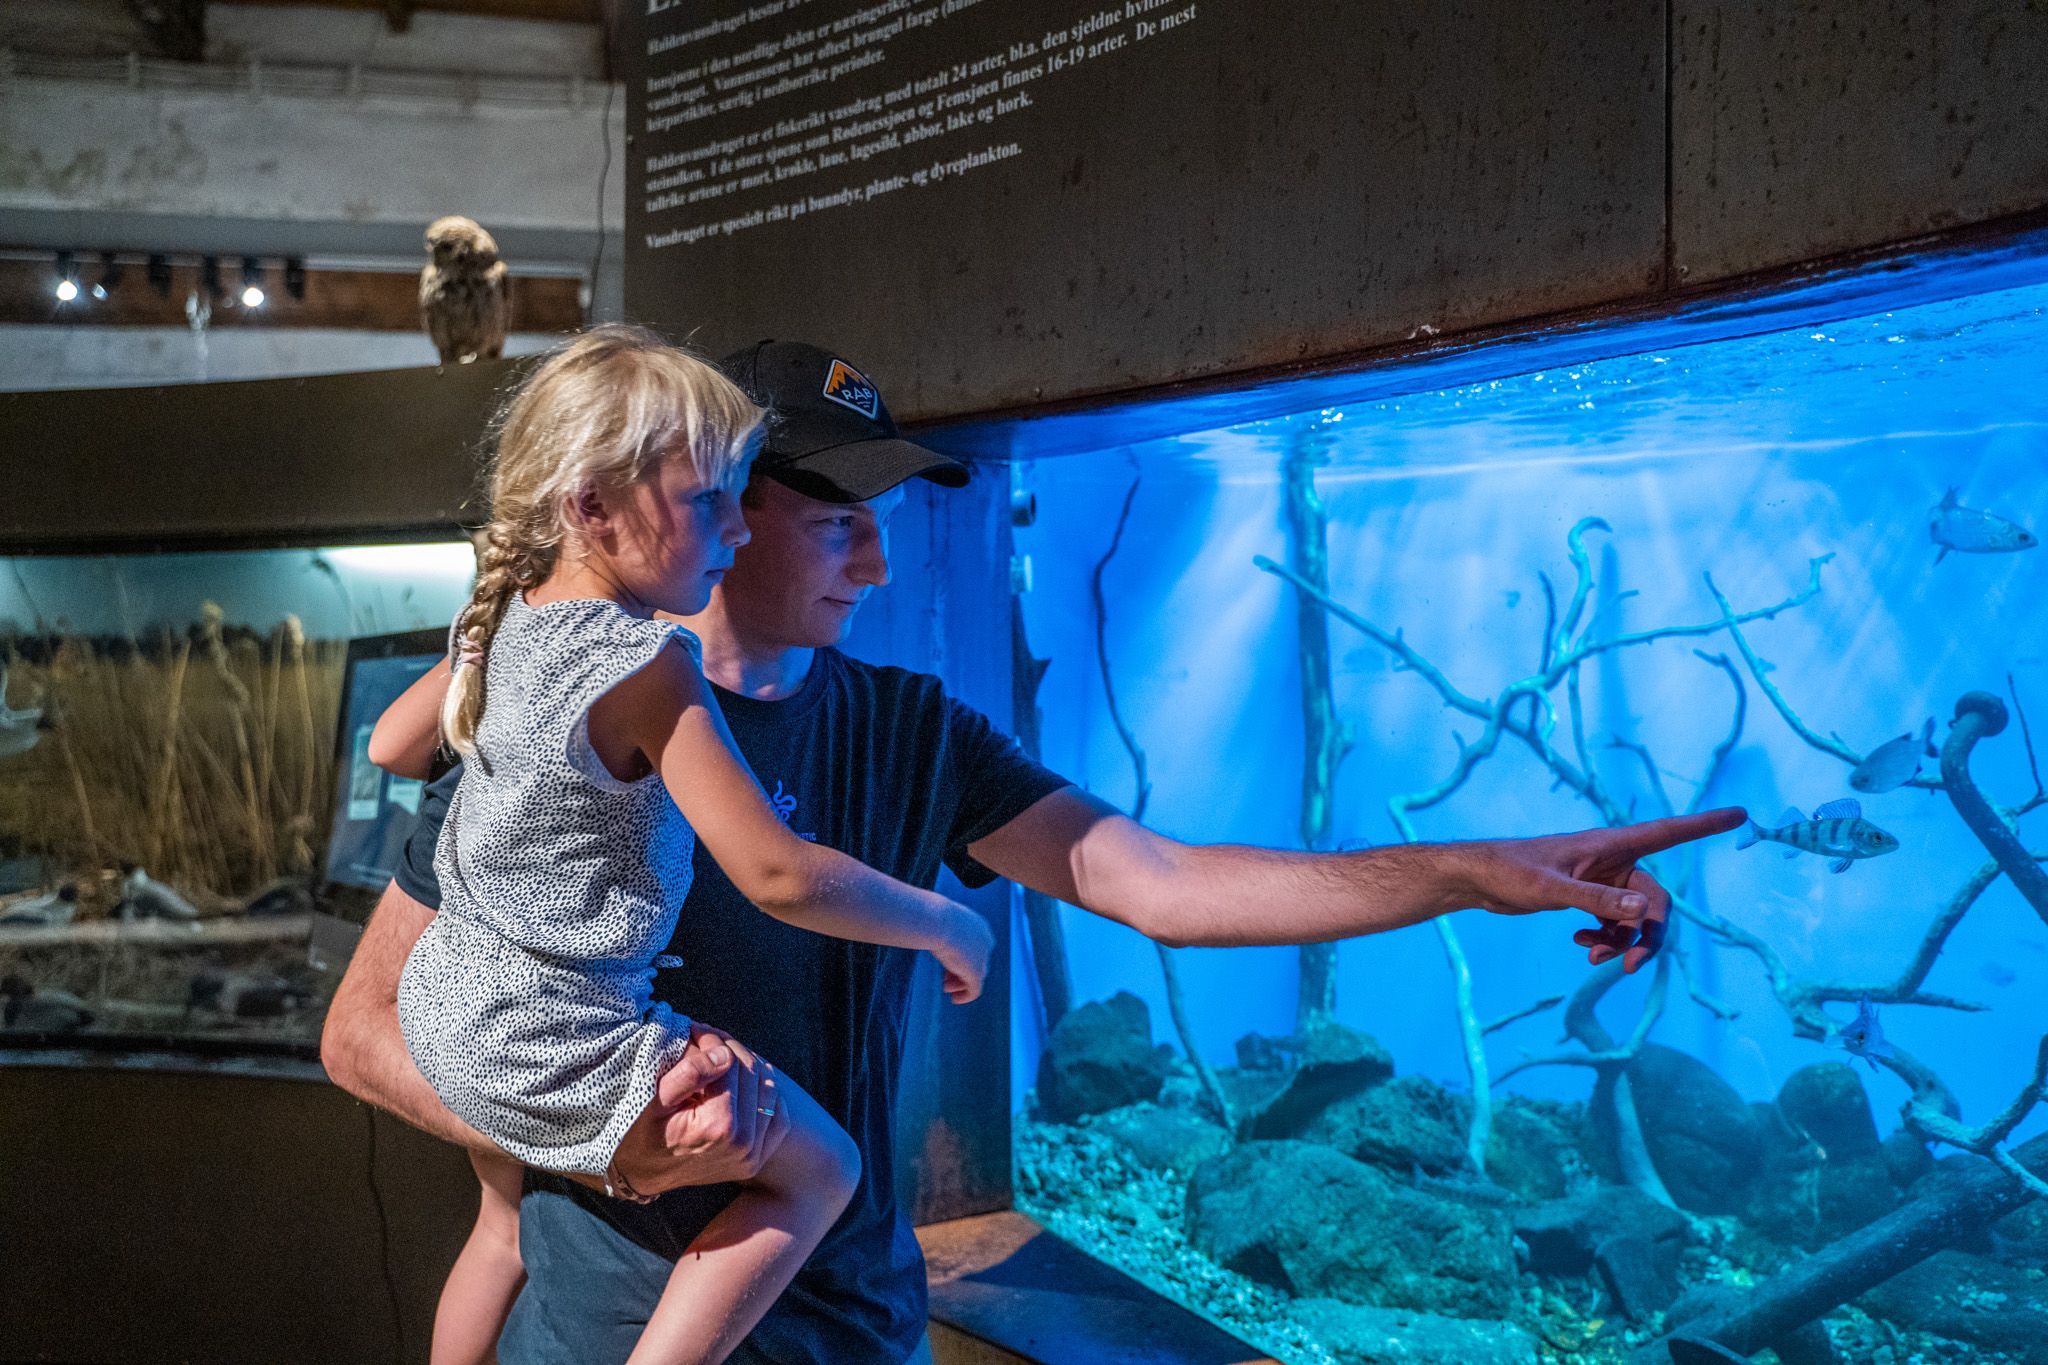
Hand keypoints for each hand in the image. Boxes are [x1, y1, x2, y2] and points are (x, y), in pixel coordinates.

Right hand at [604, 1025, 788, 1196]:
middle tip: (706, 1039)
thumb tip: (725, 1054)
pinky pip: (778, 1115)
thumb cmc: (640, 1132)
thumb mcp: (654, 1099)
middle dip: (729, 1049)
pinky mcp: (756, 1159)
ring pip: (768, 1089)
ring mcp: (752, 1155)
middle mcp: (741, 1144)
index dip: (712, 1041)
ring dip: (747, 1068)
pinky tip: (742, 1086)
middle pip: (752, 1073)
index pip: (731, 1064)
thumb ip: (690, 1073)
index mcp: (717, 1127)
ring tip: (719, 1060)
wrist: (640, 1172)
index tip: (696, 1032)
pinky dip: (764, 1095)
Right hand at [933, 905, 992, 1004]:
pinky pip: (975, 989)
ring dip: (961, 983)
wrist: (937, 920)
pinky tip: (956, 1000)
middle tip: (946, 980)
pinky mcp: (976, 972)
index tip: (947, 965)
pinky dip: (967, 996)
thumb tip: (926, 928)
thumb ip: (939, 926)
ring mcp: (983, 957)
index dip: (962, 957)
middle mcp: (985, 941)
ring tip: (946, 988)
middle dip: (961, 972)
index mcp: (979, 926)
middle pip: (977, 962)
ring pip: (976, 976)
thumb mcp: (939, 918)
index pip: (975, 946)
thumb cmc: (932, 916)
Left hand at [1469, 807, 1745, 973]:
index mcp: (1611, 845)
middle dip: (1648, 935)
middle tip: (1628, 965)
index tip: (1741, 813)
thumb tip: (1646, 910)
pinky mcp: (1588, 896)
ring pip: (1635, 917)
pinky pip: (1615, 922)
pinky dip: (1606, 938)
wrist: (1478, 880)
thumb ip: (1599, 900)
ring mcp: (1602, 879)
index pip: (1669, 832)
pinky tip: (1583, 946)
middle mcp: (1613, 860)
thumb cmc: (1511, 872)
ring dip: (1623, 941)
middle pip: (1656, 900)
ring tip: (1594, 957)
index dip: (1705, 825)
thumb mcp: (1554, 888)